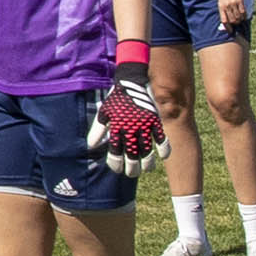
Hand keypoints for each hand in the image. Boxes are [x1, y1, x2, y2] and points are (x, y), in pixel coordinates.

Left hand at [93, 53, 163, 176]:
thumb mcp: (104, 113)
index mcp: (116, 127)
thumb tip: (91, 147)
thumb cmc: (117, 99)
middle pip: (132, 154)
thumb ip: (97, 130)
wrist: (132, 81)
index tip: (117, 169)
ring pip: (147, 149)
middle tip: (131, 174)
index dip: (115, 163)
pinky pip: (161, 138)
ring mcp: (144, 125)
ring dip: (147, 162)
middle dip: (131, 167)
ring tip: (146, 169)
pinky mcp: (155, 120)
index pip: (115, 151)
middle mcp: (130, 128)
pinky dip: (163, 148)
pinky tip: (162, 157)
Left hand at [218, 0, 248, 29]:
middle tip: (237, 23)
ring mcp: (234, 3)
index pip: (224, 20)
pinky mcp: (240, 0)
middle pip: (232, 20)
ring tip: (240, 19)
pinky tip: (244, 16)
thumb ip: (224, 8)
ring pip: (238, 17)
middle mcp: (227, 6)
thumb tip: (227, 18)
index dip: (227, 27)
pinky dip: (244, 15)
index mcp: (220, 6)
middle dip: (235, 24)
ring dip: (240, 20)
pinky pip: (243, 12)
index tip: (230, 31)